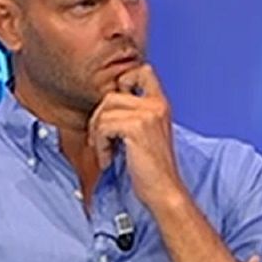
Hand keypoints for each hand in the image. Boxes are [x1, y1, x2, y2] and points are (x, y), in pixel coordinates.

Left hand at [88, 64, 185, 207]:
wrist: (164, 191)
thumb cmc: (151, 169)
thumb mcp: (146, 134)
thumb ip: (132, 115)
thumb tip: (103, 108)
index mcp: (160, 104)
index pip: (142, 70)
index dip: (123, 82)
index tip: (115, 111)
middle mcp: (157, 105)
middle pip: (110, 96)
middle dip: (99, 119)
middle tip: (101, 142)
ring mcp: (148, 115)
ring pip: (104, 111)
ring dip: (98, 135)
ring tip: (106, 153)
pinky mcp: (137, 128)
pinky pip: (104, 126)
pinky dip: (100, 145)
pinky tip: (108, 159)